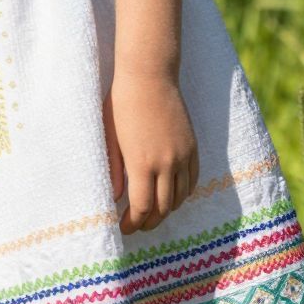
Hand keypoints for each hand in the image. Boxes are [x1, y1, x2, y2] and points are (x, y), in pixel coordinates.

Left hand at [102, 68, 199, 234]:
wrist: (149, 75)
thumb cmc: (121, 103)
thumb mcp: (110, 137)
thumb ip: (113, 170)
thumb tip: (114, 198)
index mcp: (142, 163)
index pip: (142, 207)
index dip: (133, 223)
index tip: (124, 228)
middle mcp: (167, 163)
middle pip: (163, 208)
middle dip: (150, 222)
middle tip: (137, 226)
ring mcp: (183, 155)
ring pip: (180, 196)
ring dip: (167, 210)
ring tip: (152, 213)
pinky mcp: (192, 146)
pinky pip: (193, 180)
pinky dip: (183, 193)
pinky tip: (171, 195)